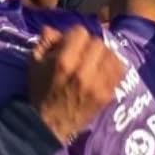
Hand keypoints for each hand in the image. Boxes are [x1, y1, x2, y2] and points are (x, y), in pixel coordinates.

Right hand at [28, 25, 125, 143]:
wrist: (50, 125)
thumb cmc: (41, 92)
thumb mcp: (35, 64)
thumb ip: (45, 42)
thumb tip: (54, 29)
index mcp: (64, 61)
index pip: (80, 32)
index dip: (73, 36)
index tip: (70, 45)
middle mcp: (83, 71)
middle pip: (97, 42)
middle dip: (89, 46)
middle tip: (82, 54)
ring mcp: (98, 84)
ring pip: (110, 54)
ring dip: (102, 55)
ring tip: (95, 62)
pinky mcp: (107, 94)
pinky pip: (119, 70)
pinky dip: (112, 66)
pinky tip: (104, 70)